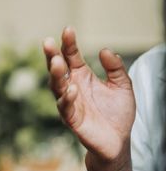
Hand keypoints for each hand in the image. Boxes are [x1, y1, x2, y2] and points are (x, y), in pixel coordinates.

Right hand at [42, 27, 133, 170]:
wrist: (118, 141)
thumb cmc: (118, 113)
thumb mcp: (122, 85)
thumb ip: (115, 68)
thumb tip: (105, 50)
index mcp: (82, 77)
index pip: (71, 57)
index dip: (68, 44)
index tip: (68, 29)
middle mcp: (72, 88)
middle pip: (58, 69)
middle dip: (52, 56)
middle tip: (47, 42)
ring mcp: (70, 104)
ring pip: (56, 87)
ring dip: (55, 75)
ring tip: (57, 62)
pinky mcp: (72, 120)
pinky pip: (65, 108)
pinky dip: (67, 99)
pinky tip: (72, 89)